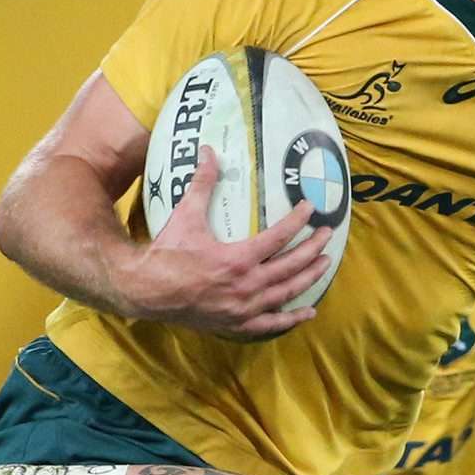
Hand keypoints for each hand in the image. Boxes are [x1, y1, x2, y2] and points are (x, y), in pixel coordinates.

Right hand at [116, 145, 333, 338]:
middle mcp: (247, 285)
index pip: (280, 236)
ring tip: (325, 263)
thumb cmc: (167, 252)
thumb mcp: (185, 215)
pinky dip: (292, 318)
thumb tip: (208, 150)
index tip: (311, 208)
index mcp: (238, 258)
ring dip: (310, 277)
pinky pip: (272, 323)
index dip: (298, 220)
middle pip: (291, 265)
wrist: (147, 290)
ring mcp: (244, 307)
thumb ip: (202, 183)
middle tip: (327, 234)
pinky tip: (309, 312)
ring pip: (287, 292)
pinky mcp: (238, 323)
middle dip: (313, 247)